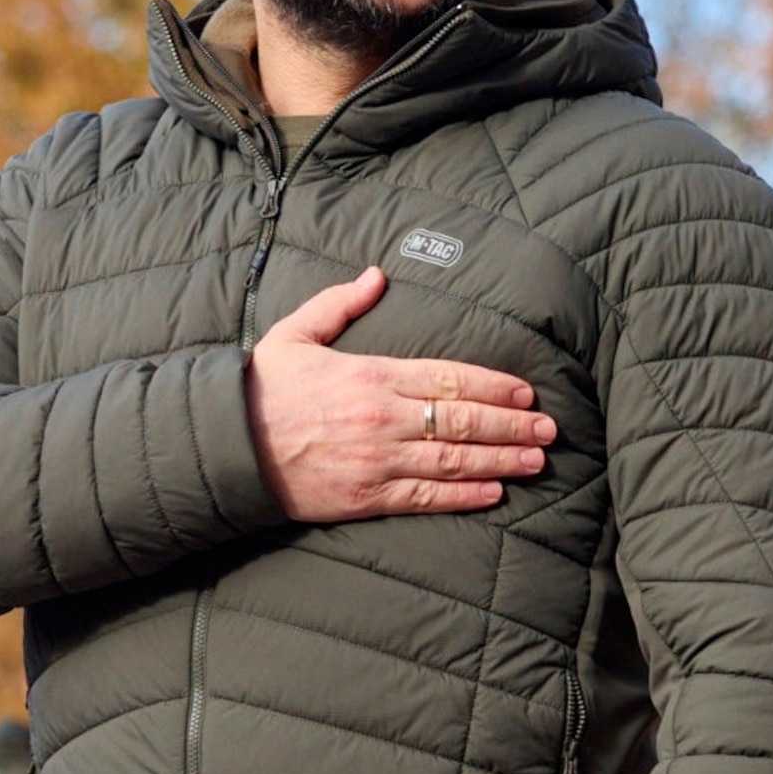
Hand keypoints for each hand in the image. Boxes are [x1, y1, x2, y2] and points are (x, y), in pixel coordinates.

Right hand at [246, 268, 555, 521]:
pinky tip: (495, 491)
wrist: (224, 447)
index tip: (526, 391)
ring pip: (453, 461)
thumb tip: (377, 275)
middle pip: (461, 419)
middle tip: (548, 428)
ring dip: (501, 459)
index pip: (449, 376)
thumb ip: (340, 304)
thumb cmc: (259, 388)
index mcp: (370, 374)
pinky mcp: (365, 498)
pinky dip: (463, 496)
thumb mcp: (296, 333)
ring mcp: (376, 461)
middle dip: (511, 424)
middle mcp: (381, 417)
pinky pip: (425, 498)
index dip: (495, 385)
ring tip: (536, 460)